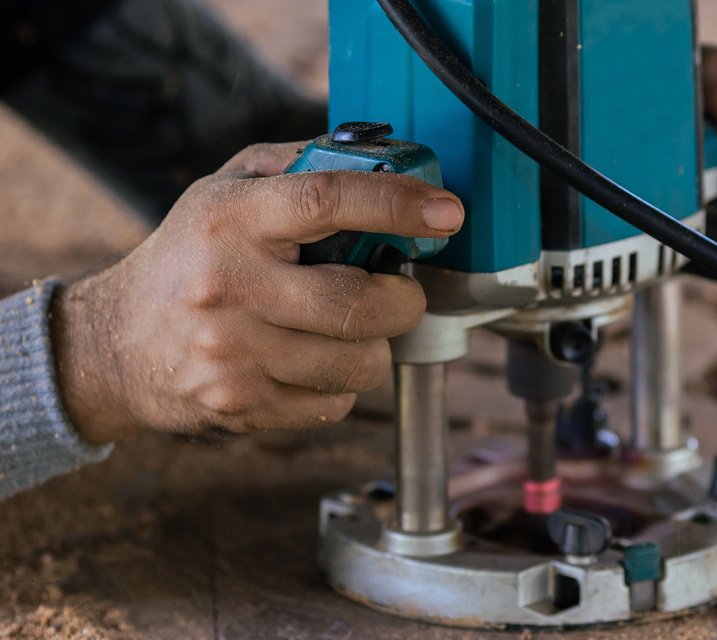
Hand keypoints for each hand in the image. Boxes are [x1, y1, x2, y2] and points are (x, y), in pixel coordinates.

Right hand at [51, 143, 464, 444]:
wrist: (115, 346)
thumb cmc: (187, 258)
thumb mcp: (223, 191)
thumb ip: (296, 169)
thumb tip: (381, 162)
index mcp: (230, 221)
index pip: (328, 201)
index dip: (398, 203)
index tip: (448, 213)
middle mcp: (230, 289)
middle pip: (360, 305)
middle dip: (405, 301)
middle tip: (401, 292)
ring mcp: (233, 356)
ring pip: (360, 363)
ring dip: (374, 346)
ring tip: (347, 329)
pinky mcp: (241, 407)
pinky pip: (335, 404)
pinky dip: (341, 383)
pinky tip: (311, 362)